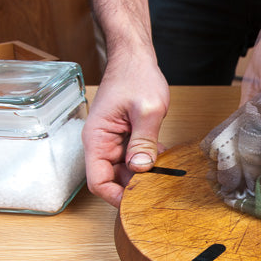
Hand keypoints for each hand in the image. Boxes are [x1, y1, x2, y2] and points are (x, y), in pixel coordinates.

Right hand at [81, 52, 169, 207]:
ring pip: (125, 171)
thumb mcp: (147, 109)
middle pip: (112, 180)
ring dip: (143, 174)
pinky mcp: (124, 138)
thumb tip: (141, 167)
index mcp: (97, 138)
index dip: (116, 197)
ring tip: (163, 173)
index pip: (97, 182)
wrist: (134, 57)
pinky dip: (147, 161)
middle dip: (134, 187)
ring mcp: (112, 141)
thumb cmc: (135, 75)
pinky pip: (132, 158)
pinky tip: (162, 158)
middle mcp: (100, 143)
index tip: (137, 204)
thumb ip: (144, 140)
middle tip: (158, 189)